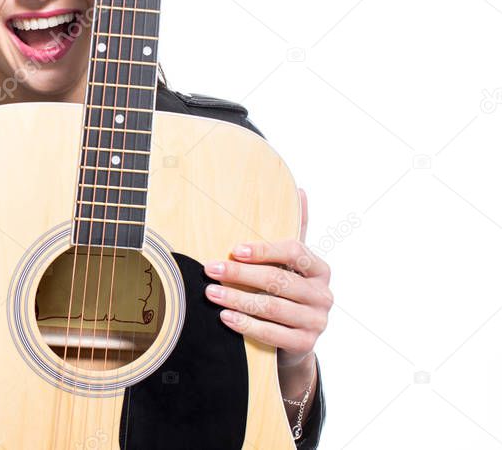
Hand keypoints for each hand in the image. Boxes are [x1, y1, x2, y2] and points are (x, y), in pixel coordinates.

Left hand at [201, 187, 332, 369]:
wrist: (293, 338)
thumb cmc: (286, 291)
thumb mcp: (291, 262)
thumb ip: (294, 229)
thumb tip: (299, 190)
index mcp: (319, 269)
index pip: (293, 252)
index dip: (264, 250)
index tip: (234, 250)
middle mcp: (323, 294)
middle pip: (278, 280)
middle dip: (240, 274)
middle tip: (210, 270)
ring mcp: (316, 321)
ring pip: (272, 307)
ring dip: (237, 299)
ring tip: (211, 293)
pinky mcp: (305, 344)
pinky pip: (273, 334)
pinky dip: (247, 326)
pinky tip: (226, 317)